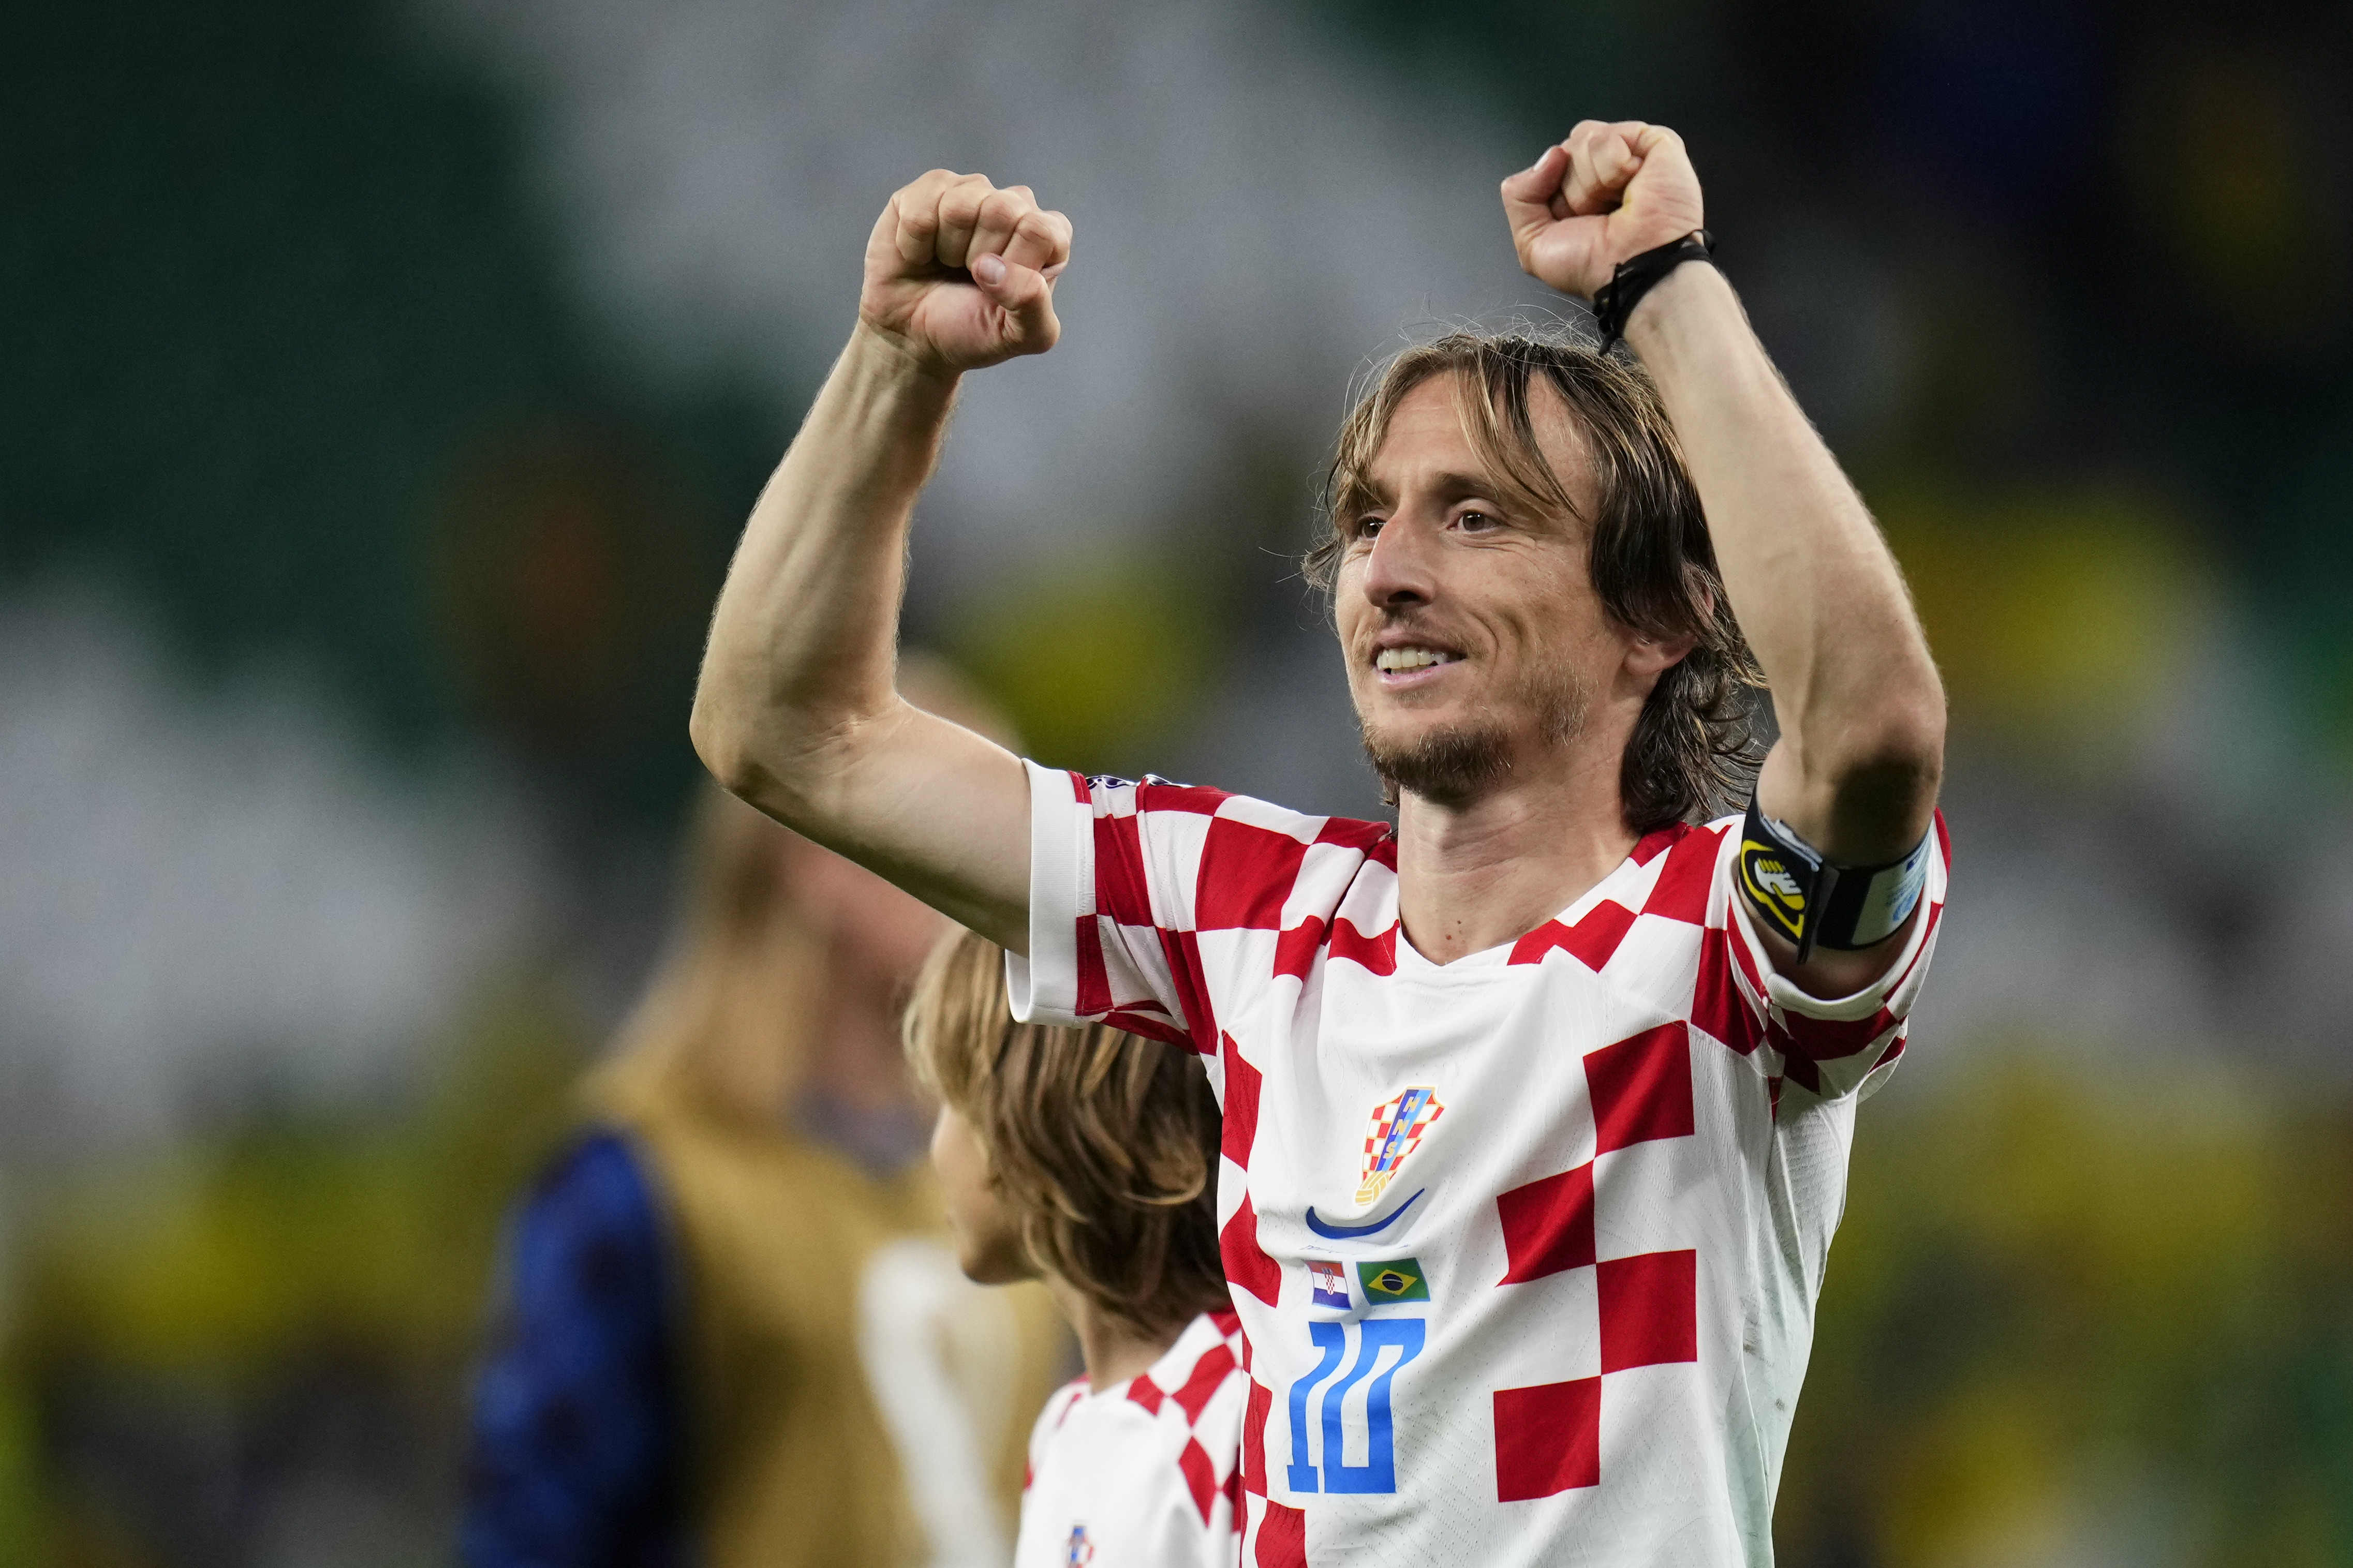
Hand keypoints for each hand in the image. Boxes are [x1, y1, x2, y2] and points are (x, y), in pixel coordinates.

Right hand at [859, 171, 1072, 375]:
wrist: (916, 336)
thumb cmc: (973, 331)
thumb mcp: (1021, 337)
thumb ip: (1033, 306)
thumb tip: (996, 267)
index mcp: (1047, 235)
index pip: (1039, 230)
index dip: (1013, 266)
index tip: (1000, 288)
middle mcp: (1014, 204)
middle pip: (1001, 210)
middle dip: (978, 257)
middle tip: (971, 277)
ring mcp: (970, 191)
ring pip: (958, 207)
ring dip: (946, 249)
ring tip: (946, 264)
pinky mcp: (928, 190)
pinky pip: (919, 209)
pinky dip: (914, 245)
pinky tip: (921, 254)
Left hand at [1500, 121, 1704, 301]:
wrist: (1634, 269)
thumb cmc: (1596, 268)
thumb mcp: (1533, 243)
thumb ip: (1519, 195)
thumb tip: (1549, 156)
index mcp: (1581, 193)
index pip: (1551, 163)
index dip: (1552, 191)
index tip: (1574, 220)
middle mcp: (1605, 173)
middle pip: (1565, 149)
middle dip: (1573, 187)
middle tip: (1598, 215)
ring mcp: (1630, 155)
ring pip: (1584, 138)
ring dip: (1593, 180)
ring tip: (1618, 204)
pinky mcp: (1656, 143)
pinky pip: (1608, 136)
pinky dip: (1612, 165)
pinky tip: (1633, 187)